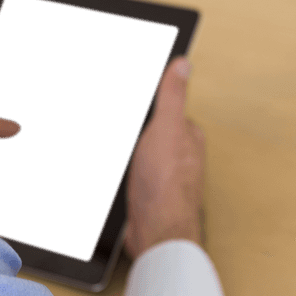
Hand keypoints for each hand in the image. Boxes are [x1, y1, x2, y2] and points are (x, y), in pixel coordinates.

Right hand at [123, 57, 205, 260]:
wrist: (155, 231)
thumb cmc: (167, 185)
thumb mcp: (166, 128)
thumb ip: (173, 96)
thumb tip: (183, 64)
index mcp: (188, 136)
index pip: (168, 108)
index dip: (149, 102)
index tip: (130, 95)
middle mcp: (180, 156)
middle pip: (152, 130)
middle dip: (133, 125)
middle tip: (113, 118)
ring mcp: (163, 175)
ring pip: (140, 153)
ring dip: (125, 150)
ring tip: (108, 142)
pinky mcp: (148, 193)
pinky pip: (131, 172)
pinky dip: (119, 168)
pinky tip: (110, 167)